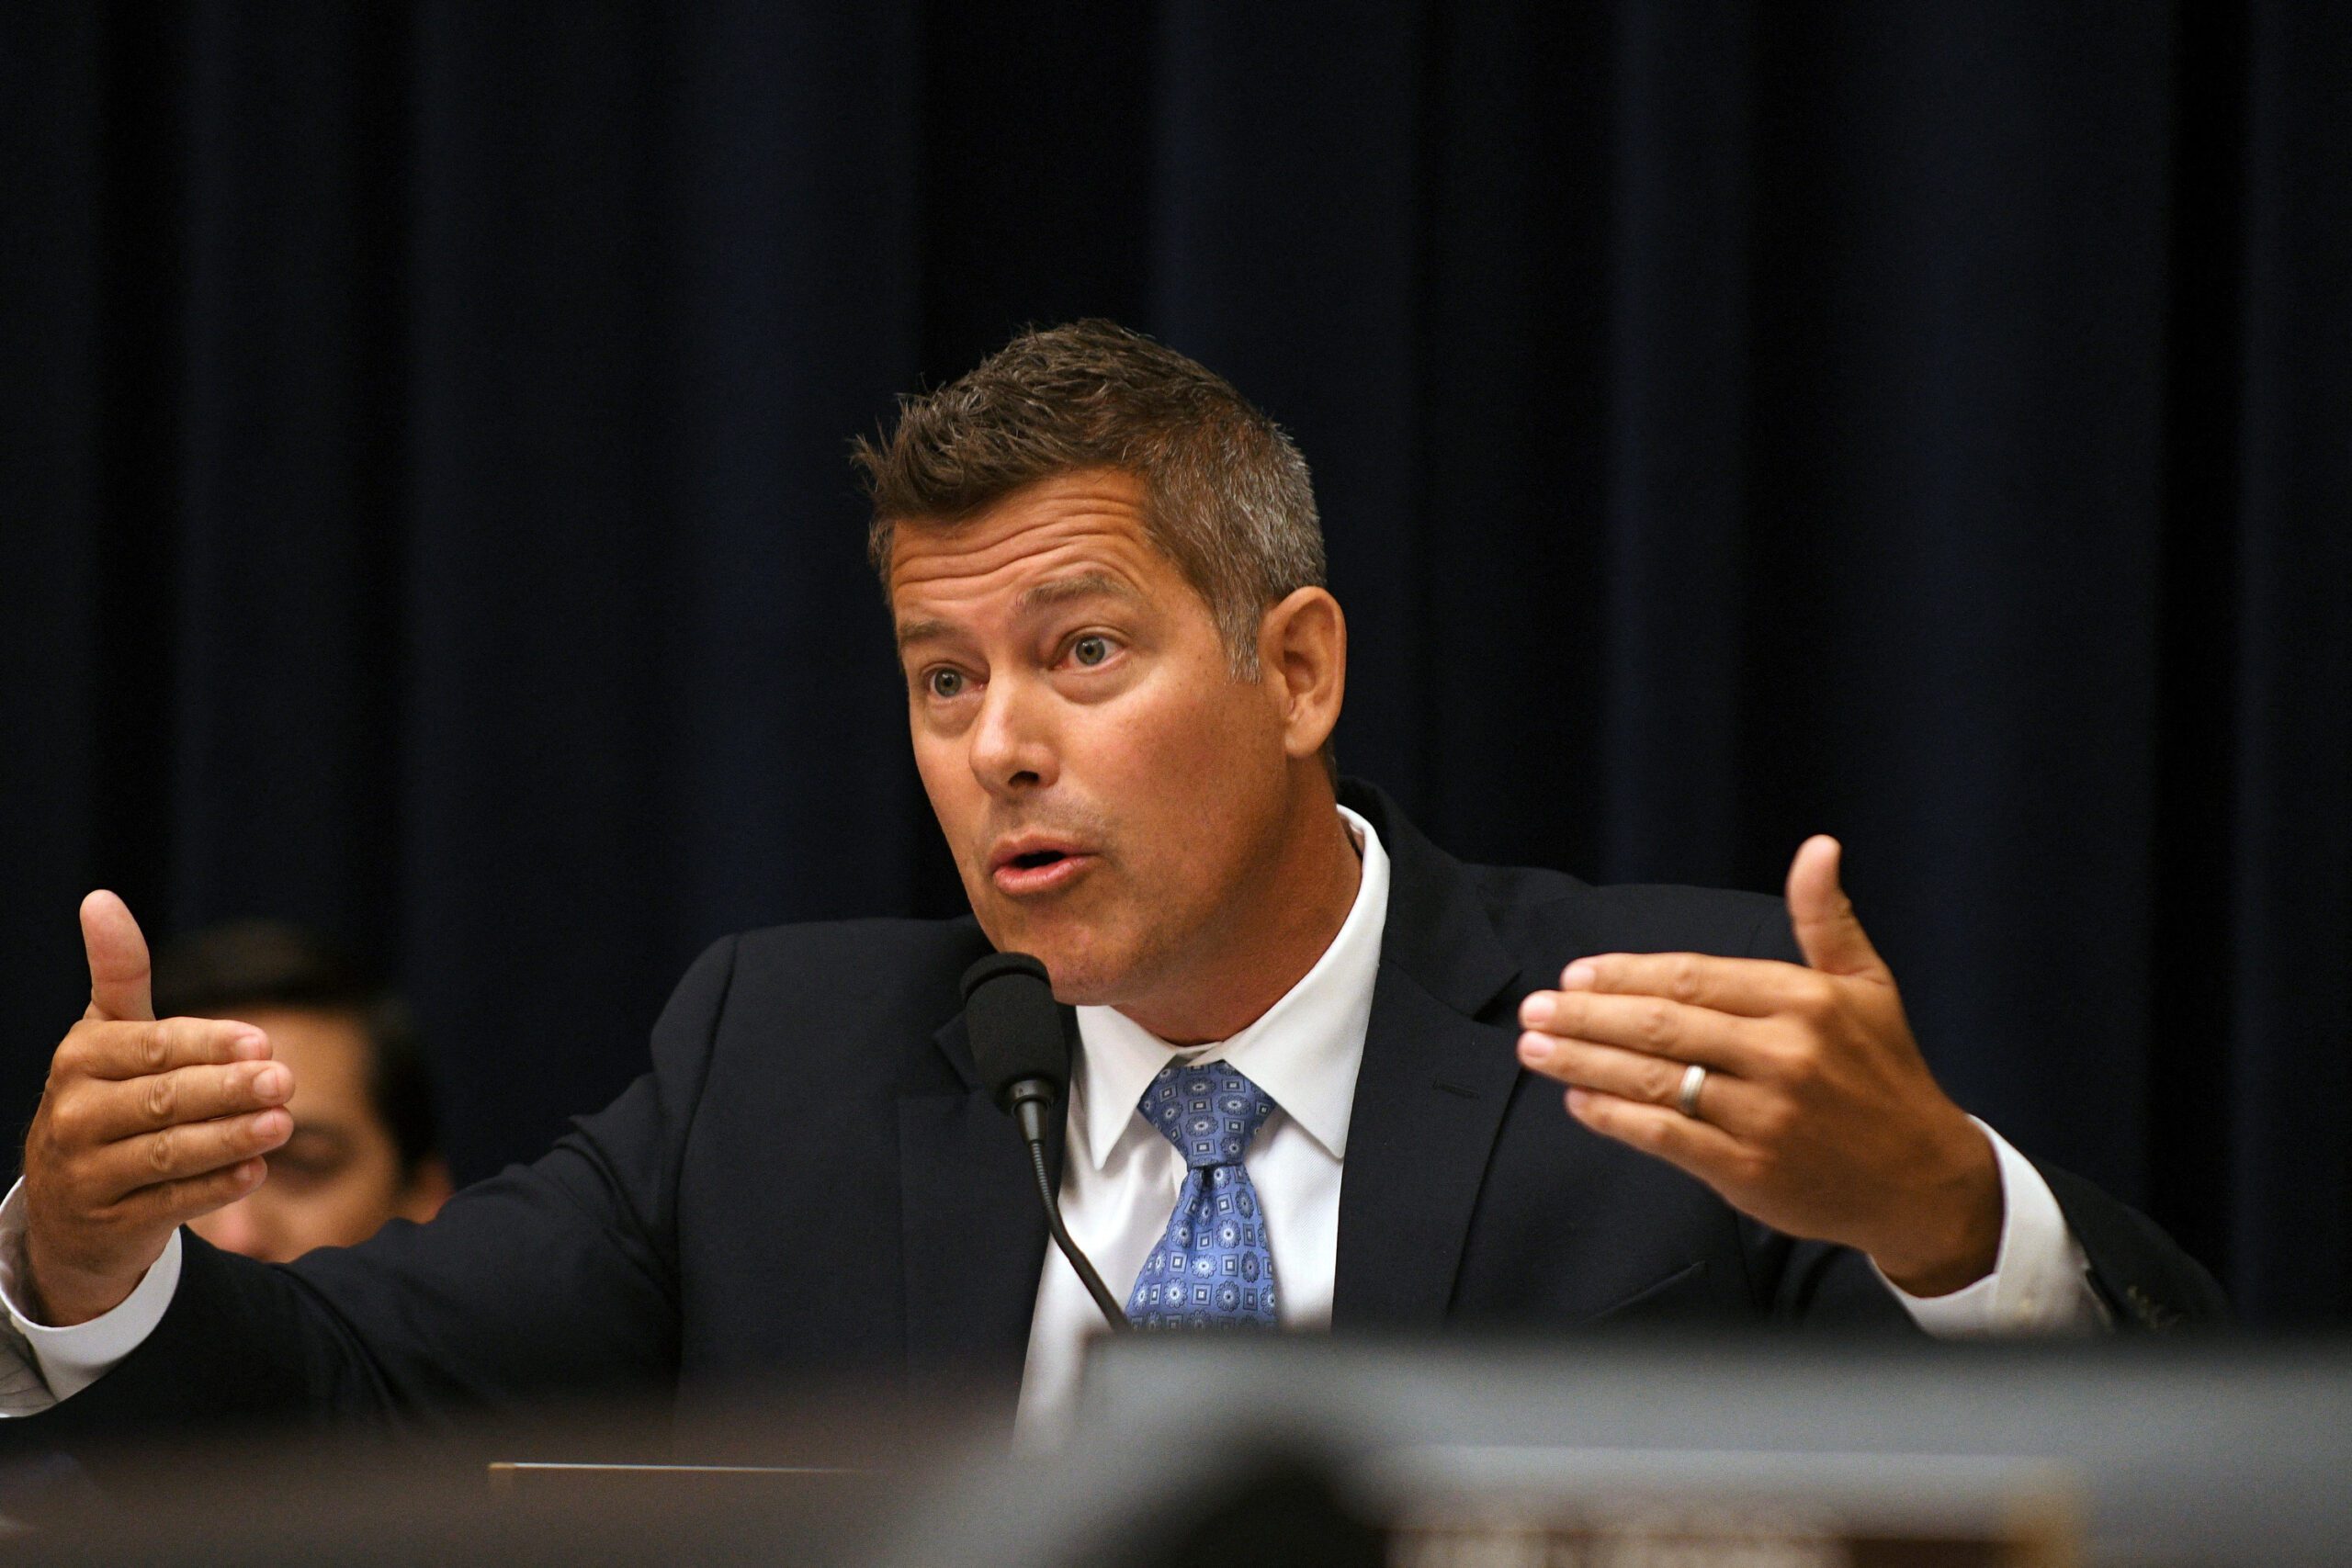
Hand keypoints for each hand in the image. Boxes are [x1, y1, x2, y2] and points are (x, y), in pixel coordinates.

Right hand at [19, 892, 294, 1324]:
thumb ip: (118, 972)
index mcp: (80, 1060)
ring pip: (168, 1153)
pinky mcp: (109, 1221)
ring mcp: (86, 1173)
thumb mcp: (109, 1035)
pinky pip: (169, 1203)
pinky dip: (214, 1187)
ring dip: (230, 1138)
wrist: (68, 1204)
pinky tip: (256, 1171)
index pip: (152, 1047)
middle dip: (228, 1090)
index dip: (208, 1044)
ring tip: (283, 1124)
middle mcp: (73, 1115)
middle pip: (164, 1100)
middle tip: (285, 1080)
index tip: (262, 1040)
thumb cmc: (107, 1097)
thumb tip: (100, 898)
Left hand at [1513, 838, 2001, 1295]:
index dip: (1625, 976)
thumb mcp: (1866, 984)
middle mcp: (1783, 1054)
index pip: (1692, 979)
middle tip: (1534, 1010)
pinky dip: (1614, 1117)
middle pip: (1660, 1026)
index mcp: (1804, 1001)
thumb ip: (1826, 918)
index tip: (1575, 975)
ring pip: (1653, 1080)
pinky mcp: (1749, 1171)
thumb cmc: (1885, 1073)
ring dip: (1583, 1062)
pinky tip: (1579, 1101)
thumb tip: (1818, 846)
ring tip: (1535, 1050)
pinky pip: (1666, 1135)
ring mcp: (1764, 1115)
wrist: (1923, 1179)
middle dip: (1586, 1017)